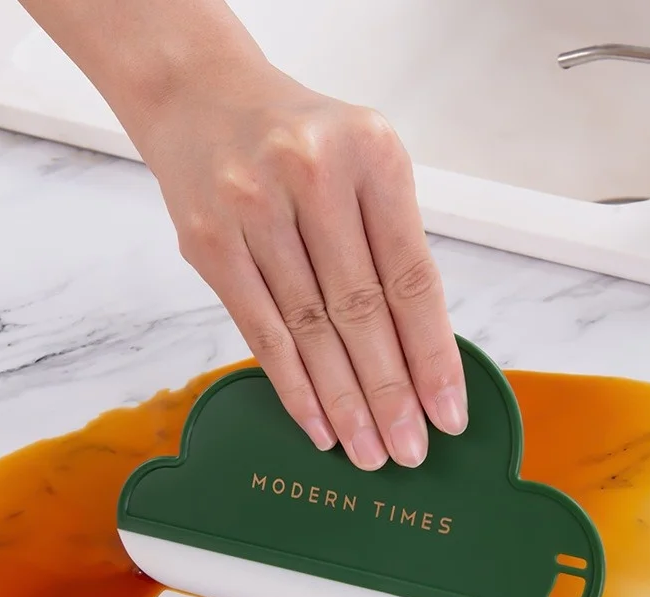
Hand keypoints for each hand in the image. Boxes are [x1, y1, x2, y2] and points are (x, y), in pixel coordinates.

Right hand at [135, 59, 467, 469]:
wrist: (201, 93)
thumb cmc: (300, 136)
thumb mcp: (366, 161)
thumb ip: (393, 241)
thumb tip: (419, 349)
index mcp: (373, 155)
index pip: (412, 278)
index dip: (433, 354)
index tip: (448, 412)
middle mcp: (313, 177)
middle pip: (362, 312)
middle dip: (390, 393)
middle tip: (409, 450)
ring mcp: (254, 208)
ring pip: (311, 329)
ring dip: (343, 401)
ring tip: (369, 451)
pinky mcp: (210, 241)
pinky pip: (260, 330)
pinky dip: (293, 385)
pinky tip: (317, 425)